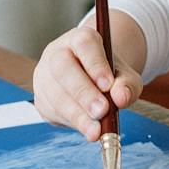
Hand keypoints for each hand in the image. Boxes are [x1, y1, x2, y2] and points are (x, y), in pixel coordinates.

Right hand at [33, 25, 141, 141]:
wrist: (91, 82)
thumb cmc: (109, 75)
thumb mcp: (125, 76)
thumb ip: (128, 84)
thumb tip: (121, 97)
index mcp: (80, 38)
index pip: (84, 43)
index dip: (95, 64)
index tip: (108, 85)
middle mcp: (57, 52)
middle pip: (62, 67)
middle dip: (83, 92)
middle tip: (101, 111)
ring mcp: (44, 75)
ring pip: (55, 93)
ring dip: (77, 114)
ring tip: (96, 130)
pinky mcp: (41, 97)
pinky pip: (51, 110)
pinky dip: (70, 122)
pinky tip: (86, 128)